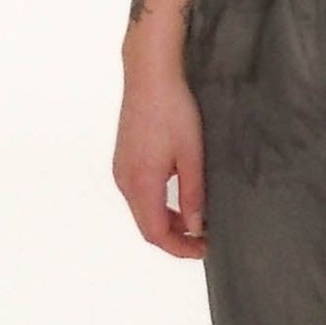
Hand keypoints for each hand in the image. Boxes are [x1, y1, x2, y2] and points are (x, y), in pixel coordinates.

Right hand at [112, 59, 208, 258]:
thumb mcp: (191, 156)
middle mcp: (125, 181)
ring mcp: (121, 170)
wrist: (150, 75)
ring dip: (167, 220)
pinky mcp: (123, 160)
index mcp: (141, 183)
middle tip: (204, 237)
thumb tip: (194, 226)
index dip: (180, 248)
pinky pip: (138, 194)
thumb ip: (192, 195)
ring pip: (142, 210)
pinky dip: (158, 203)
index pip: (156, 233)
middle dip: (175, 237)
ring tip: (196, 217)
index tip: (203, 249)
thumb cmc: (173, 110)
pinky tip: (178, 195)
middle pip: (147, 225)